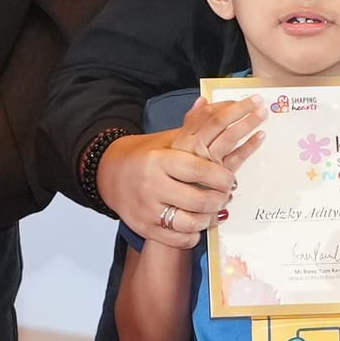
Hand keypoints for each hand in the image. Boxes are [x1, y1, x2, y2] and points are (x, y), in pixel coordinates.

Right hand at [95, 104, 260, 249]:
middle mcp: (152, 186)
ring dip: (210, 217)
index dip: (221, 176)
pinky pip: (180, 239)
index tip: (231, 178)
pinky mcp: (146, 229)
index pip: (198, 170)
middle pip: (199, 200)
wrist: (108, 174)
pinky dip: (194, 234)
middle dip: (220, 198)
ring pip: (192, 222)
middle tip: (227, 194)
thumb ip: (191, 125)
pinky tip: (200, 224)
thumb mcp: (167, 140)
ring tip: (217, 209)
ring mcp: (148, 210)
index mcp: (159, 160)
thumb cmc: (146, 155)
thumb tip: (209, 101)